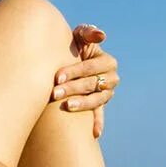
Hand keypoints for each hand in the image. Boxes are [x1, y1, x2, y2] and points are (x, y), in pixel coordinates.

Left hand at [50, 24, 117, 138]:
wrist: (69, 62)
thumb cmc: (73, 46)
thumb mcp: (80, 36)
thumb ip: (88, 32)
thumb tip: (101, 35)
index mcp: (108, 62)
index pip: (90, 67)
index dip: (74, 71)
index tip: (57, 77)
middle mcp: (111, 78)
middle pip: (91, 85)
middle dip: (73, 88)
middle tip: (54, 93)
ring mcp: (107, 94)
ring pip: (96, 101)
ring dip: (82, 104)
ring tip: (67, 107)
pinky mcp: (100, 105)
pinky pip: (100, 115)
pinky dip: (98, 123)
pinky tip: (94, 133)